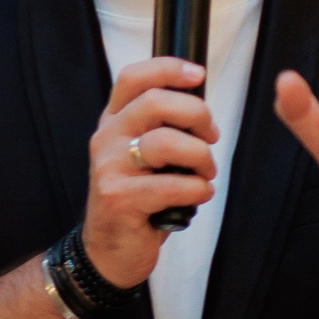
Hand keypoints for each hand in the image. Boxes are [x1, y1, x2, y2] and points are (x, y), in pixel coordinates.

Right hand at [82, 56, 218, 287]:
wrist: (107, 249)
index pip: (133, 79)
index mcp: (114, 122)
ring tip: (204, 174)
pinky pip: (172, 185)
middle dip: (198, 116)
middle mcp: (106, 139)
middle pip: (156, 103)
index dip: (167, 68)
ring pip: (167, 142)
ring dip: (201, 158)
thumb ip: (162, 128)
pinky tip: (197, 197)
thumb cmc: (137, 199)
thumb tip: (202, 109)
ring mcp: (109, 168)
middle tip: (211, 138)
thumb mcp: (141, 155)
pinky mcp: (118, 198)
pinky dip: (197, 190)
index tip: (197, 74)